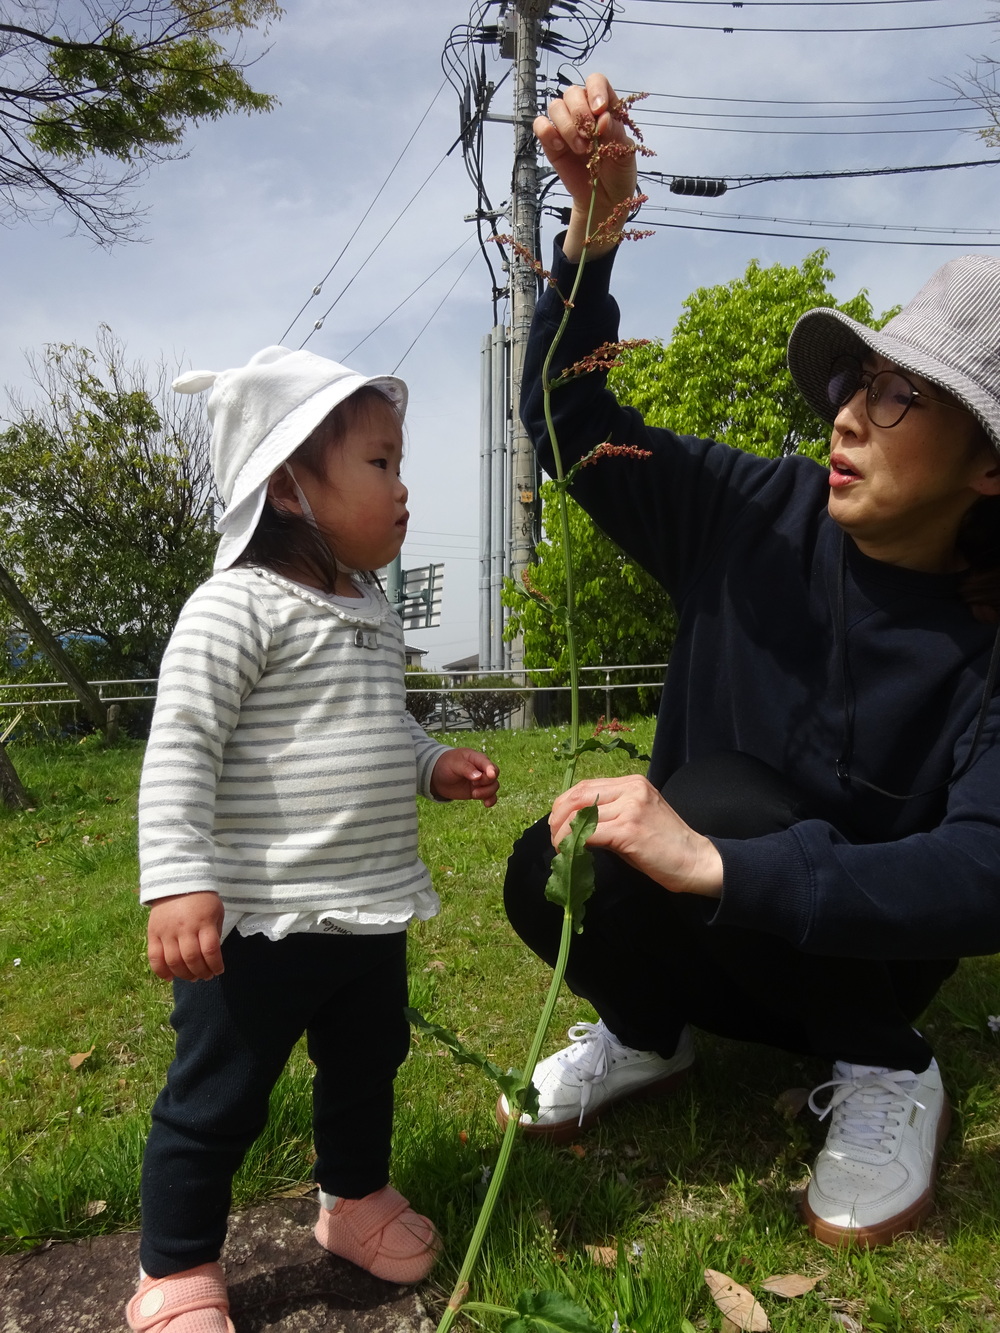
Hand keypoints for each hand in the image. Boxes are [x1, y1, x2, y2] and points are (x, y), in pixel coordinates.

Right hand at [147, 891, 225, 980]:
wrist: (177, 882)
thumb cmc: (202, 900)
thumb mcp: (216, 912)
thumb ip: (214, 933)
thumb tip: (212, 957)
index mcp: (204, 922)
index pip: (210, 950)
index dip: (216, 965)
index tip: (219, 971)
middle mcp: (184, 928)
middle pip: (192, 959)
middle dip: (201, 972)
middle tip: (206, 976)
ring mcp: (167, 931)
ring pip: (174, 961)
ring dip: (184, 975)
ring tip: (192, 977)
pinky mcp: (153, 933)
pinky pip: (154, 957)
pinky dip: (161, 971)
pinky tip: (170, 977)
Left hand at [430, 748, 499, 806]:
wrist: (438, 776)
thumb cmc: (446, 764)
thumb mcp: (454, 764)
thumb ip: (466, 769)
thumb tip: (479, 776)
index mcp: (477, 759)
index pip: (488, 764)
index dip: (491, 770)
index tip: (490, 776)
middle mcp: (482, 770)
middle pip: (494, 776)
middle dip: (486, 782)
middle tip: (474, 784)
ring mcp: (481, 781)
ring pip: (494, 787)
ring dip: (487, 792)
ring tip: (474, 794)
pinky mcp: (479, 791)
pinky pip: (490, 796)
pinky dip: (491, 800)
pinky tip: (486, 804)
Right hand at [533, 71, 637, 261]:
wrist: (604, 200)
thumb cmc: (618, 174)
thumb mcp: (625, 154)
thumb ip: (616, 134)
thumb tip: (603, 118)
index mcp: (605, 107)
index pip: (596, 82)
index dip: (596, 90)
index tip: (600, 110)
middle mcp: (583, 112)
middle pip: (572, 92)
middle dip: (580, 113)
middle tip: (590, 137)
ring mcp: (565, 127)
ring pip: (555, 107)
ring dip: (567, 126)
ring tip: (581, 149)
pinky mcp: (551, 143)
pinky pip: (540, 126)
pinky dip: (548, 133)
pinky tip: (560, 148)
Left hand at [549, 774, 722, 897]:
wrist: (696, 860)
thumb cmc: (666, 845)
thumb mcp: (637, 818)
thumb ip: (611, 814)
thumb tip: (576, 823)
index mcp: (633, 783)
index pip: (587, 786)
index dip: (565, 802)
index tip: (556, 820)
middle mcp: (632, 789)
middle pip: (580, 795)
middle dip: (559, 815)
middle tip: (552, 834)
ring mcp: (631, 808)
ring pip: (582, 815)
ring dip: (563, 832)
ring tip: (560, 847)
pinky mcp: (630, 829)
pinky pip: (591, 833)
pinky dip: (574, 843)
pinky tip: (570, 852)